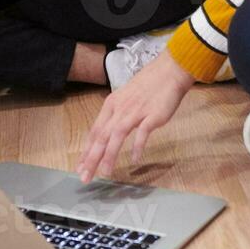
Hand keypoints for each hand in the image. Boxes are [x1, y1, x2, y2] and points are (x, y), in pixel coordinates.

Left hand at [77, 53, 195, 183]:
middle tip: (85, 177)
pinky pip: (142, 133)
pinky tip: (134, 160)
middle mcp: (120, 109)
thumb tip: (107, 133)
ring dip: (109, 155)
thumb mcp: (126, 98)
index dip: (87, 150)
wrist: (169, 72)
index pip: (95, 131)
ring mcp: (136, 112)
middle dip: (92, 158)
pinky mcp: (152, 116)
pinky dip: (137, 146)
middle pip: (101, 136)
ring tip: (105, 172)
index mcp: (111, 105)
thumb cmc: (148, 85)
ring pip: (117, 135)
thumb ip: (116, 114)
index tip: (80, 167)